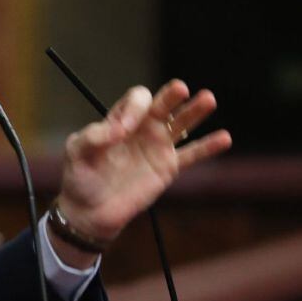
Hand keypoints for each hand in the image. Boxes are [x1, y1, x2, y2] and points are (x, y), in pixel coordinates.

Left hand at [53, 80, 230, 263]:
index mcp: (120, 119)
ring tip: (207, 99)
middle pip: (163, 105)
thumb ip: (93, 137)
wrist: (90, 211)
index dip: (133, 109)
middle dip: (171, 96)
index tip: (123, 131)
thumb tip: (118, 130)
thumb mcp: (77, 153)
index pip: (136, 102)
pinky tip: (224, 138)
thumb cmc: (80, 177)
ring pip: (181, 124)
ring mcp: (157, 147)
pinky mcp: (168, 168)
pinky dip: (208, 147)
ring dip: (194, 111)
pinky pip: (191, 155)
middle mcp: (142, 128)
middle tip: (180, 89)